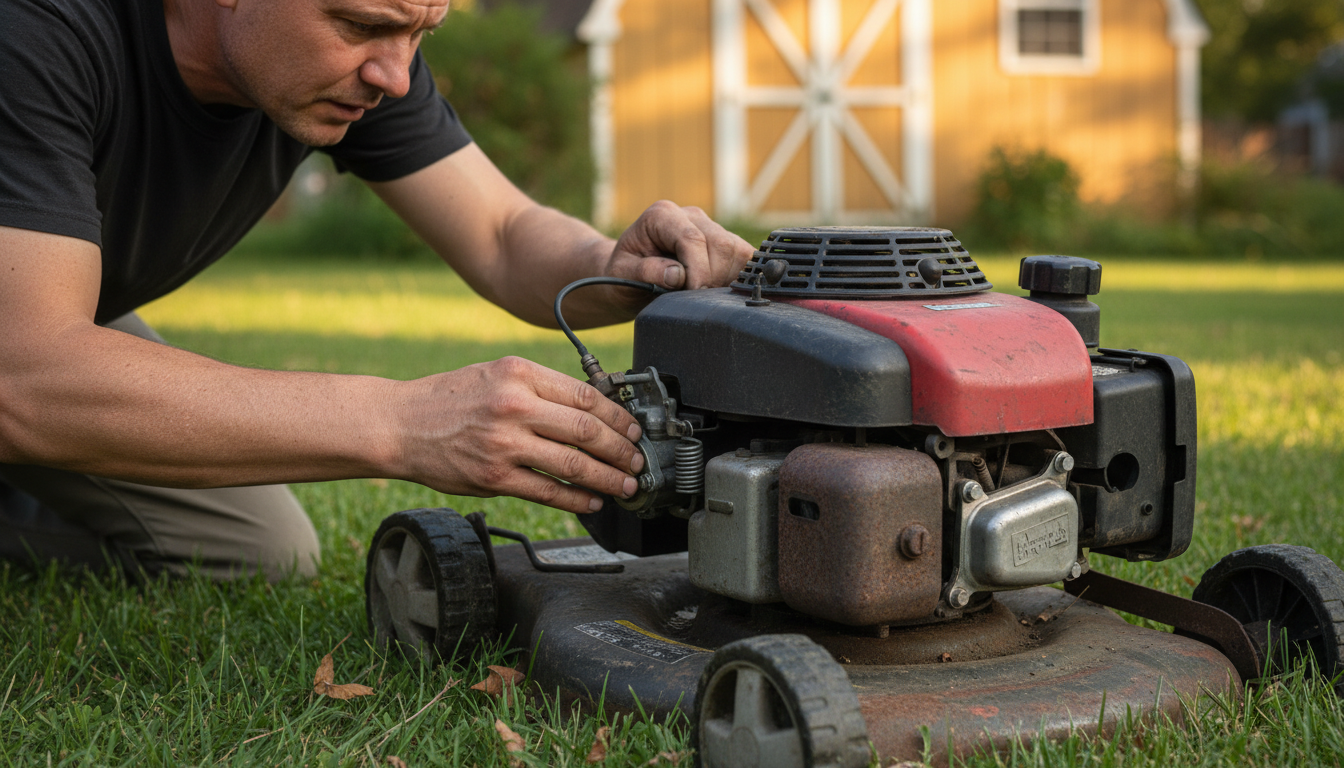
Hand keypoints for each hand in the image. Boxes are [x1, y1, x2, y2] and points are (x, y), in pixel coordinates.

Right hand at [397, 357, 644, 513]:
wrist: (400, 424)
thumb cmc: (449, 399)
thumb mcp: (496, 374)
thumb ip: (539, 388)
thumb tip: (590, 408)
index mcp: (519, 374)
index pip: (585, 395)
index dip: (618, 416)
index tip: (633, 429)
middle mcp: (514, 406)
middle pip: (586, 430)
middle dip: (621, 450)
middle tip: (637, 460)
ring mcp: (504, 444)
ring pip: (573, 464)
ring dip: (607, 478)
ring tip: (625, 485)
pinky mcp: (494, 477)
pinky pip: (547, 491)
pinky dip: (576, 499)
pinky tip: (592, 501)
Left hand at [605, 201, 754, 311]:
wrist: (629, 275)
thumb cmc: (623, 275)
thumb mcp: (622, 275)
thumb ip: (646, 272)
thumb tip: (676, 275)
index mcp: (661, 215)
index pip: (692, 238)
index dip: (697, 270)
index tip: (692, 293)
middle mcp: (689, 215)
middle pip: (720, 245)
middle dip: (712, 278)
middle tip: (694, 299)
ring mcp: (709, 227)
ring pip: (737, 252)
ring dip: (726, 279)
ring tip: (702, 295)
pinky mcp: (723, 241)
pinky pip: (743, 258)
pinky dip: (736, 277)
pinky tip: (716, 289)